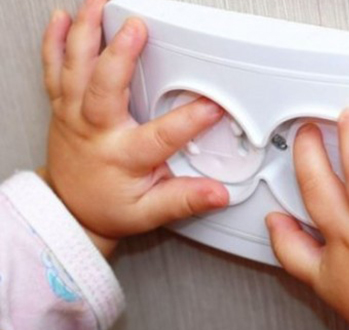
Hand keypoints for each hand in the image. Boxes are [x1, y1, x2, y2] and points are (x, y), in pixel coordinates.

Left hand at [41, 0, 228, 255]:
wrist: (69, 209)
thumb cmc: (108, 206)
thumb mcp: (151, 212)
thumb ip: (185, 200)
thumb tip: (217, 193)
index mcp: (123, 156)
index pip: (161, 136)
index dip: (189, 120)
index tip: (213, 107)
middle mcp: (95, 131)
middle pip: (105, 88)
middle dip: (120, 56)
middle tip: (136, 30)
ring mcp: (74, 115)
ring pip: (75, 71)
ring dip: (86, 36)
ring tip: (98, 8)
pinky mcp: (63, 106)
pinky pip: (54, 69)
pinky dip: (56, 42)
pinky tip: (63, 20)